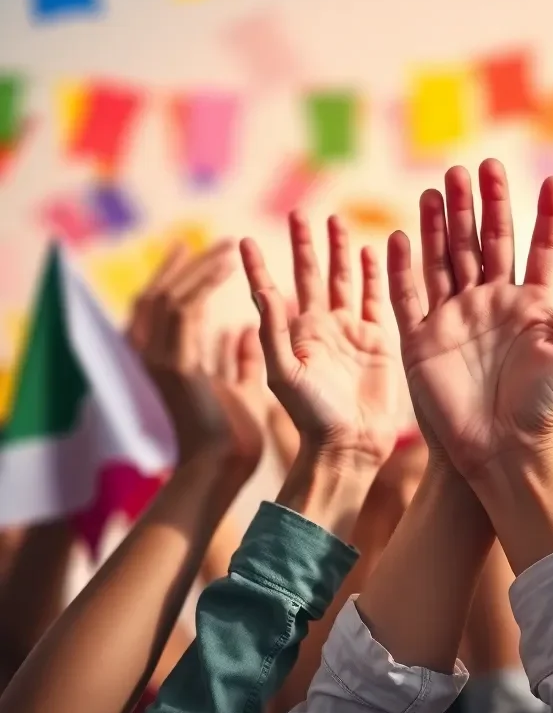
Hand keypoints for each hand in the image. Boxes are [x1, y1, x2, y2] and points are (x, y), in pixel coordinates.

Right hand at [136, 240, 258, 470]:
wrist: (221, 470)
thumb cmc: (232, 439)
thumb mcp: (239, 388)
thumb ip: (236, 359)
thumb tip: (239, 331)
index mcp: (166, 362)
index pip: (161, 308)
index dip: (177, 277)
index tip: (200, 253)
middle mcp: (153, 357)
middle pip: (157, 295)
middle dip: (186, 265)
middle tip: (219, 243)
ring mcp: (159, 360)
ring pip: (169, 296)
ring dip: (200, 268)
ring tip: (230, 248)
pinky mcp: (175, 364)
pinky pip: (185, 310)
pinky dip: (204, 284)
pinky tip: (229, 268)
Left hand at [240, 213, 400, 473]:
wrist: (351, 446)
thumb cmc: (311, 417)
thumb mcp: (284, 374)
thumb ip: (273, 332)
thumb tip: (262, 289)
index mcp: (293, 334)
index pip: (271, 289)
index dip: (257, 266)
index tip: (241, 241)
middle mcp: (320, 327)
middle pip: (311, 275)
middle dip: (305, 245)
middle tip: (299, 213)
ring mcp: (350, 331)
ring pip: (344, 280)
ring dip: (339, 251)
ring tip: (336, 221)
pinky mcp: (379, 339)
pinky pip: (376, 297)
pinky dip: (375, 273)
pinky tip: (374, 250)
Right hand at [385, 159, 552, 479]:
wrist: (504, 454)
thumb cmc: (546, 411)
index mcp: (533, 304)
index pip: (540, 249)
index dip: (546, 216)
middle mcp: (493, 302)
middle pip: (487, 241)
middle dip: (483, 203)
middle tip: (480, 165)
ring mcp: (456, 318)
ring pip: (446, 257)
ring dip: (442, 221)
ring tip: (442, 183)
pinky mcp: (423, 339)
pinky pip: (409, 296)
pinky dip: (404, 268)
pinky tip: (402, 235)